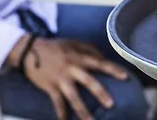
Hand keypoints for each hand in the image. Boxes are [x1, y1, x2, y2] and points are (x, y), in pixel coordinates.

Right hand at [11, 37, 128, 119]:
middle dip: (100, 93)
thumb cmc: (56, 47)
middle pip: (88, 81)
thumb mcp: (74, 43)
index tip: (126, 77)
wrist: (30, 51)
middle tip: (111, 104)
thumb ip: (90, 50)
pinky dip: (61, 114)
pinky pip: (57, 103)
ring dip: (82, 110)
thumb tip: (104, 58)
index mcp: (80, 56)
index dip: (113, 70)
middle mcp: (72, 68)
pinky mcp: (50, 87)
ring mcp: (60, 78)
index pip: (100, 63)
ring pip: (73, 97)